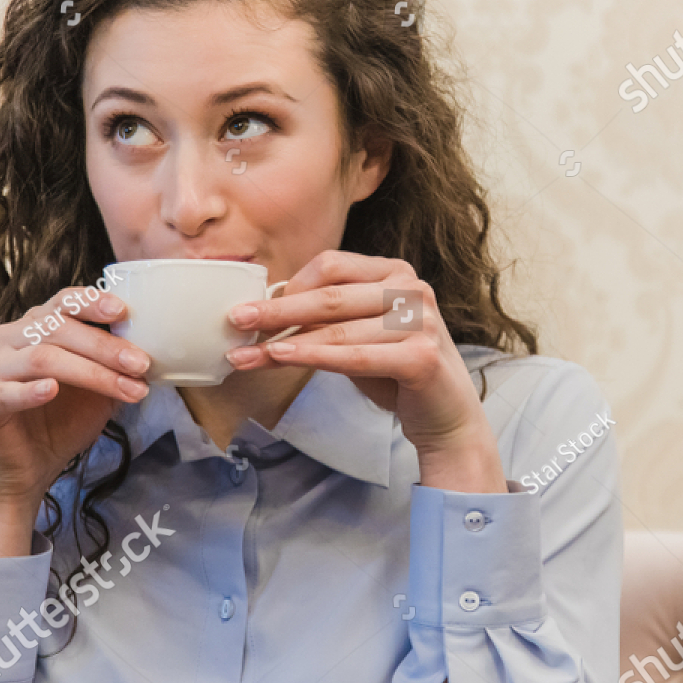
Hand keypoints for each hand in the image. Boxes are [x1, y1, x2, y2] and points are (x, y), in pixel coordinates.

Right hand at [0, 288, 149, 555]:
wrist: (26, 473)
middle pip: (58, 329)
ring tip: (124, 388)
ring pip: (41, 358)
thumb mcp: (98, 391)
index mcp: (35, 328)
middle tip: (140, 364)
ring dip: (89, 372)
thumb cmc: (59, 424)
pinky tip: (53, 390)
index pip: (63, 302)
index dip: (92, 302)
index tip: (124, 311)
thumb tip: (152, 353)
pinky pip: (5, 391)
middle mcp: (9, 339)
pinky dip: (31, 390)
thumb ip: (115, 367)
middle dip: (105, 347)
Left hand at [224, 251, 506, 492]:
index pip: (332, 265)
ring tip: (246, 353)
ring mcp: (421, 321)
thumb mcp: (359, 336)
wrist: (446, 417)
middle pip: (330, 294)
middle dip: (277, 309)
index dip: (290, 284)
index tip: (253, 305)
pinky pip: (356, 357)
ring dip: (285, 340)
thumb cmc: (397, 373)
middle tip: (236, 319)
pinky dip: (314, 358)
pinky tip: (281, 359)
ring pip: (338, 329)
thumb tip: (266, 310)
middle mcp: (412, 289)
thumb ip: (326, 320)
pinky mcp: (422, 358)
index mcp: (396, 273)